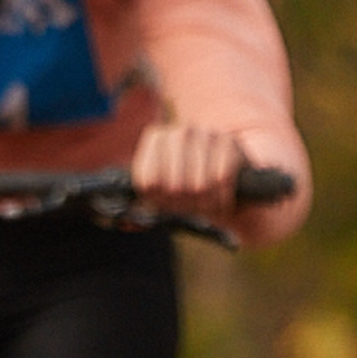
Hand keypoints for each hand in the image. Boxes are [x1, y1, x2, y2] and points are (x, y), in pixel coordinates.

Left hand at [130, 122, 247, 223]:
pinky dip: (221, 198)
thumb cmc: (185, 191)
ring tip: (204, 204)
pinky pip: (221, 180)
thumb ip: (140, 208)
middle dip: (182, 204)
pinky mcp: (229, 141)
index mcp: (155, 139)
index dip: (158, 199)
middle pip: (174, 185)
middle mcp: (179, 132)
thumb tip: (127, 224)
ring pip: (199, 185)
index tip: (166, 202)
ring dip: (203, 203)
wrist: (225, 184)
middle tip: (189, 206)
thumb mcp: (159, 196)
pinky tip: (220, 199)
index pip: (148, 181)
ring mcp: (205, 133)